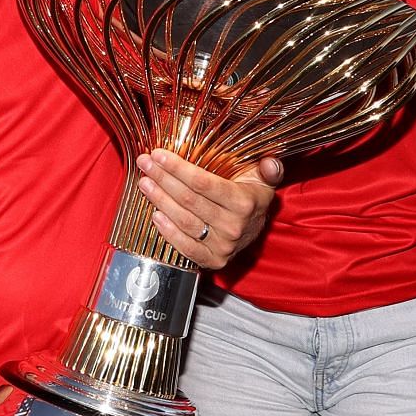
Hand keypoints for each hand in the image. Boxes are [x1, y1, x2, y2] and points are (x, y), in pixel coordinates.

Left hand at [137, 150, 282, 268]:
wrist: (257, 228)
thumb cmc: (253, 196)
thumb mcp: (263, 178)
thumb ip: (268, 169)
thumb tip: (271, 163)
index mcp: (244, 202)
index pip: (203, 183)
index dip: (178, 168)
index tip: (158, 155)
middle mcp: (234, 226)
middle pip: (189, 200)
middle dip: (162, 179)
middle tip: (144, 164)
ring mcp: (223, 245)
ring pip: (184, 221)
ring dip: (160, 200)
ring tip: (145, 183)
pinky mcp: (214, 260)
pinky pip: (187, 247)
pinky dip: (168, 232)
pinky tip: (154, 215)